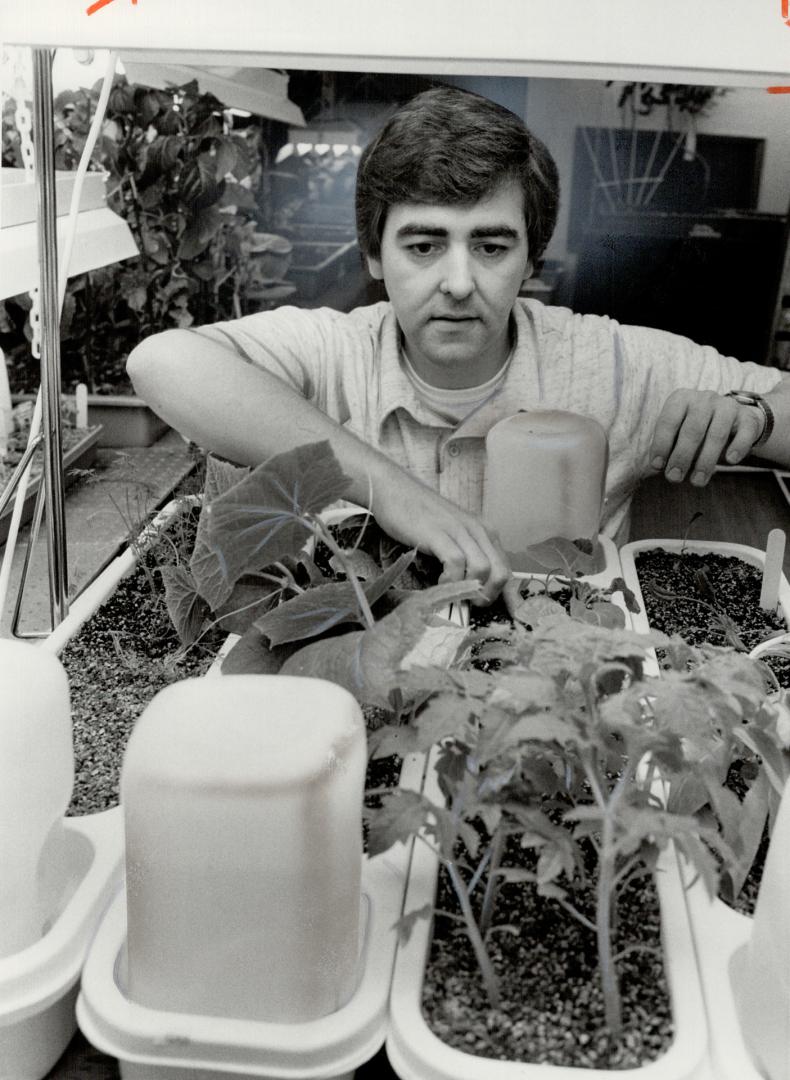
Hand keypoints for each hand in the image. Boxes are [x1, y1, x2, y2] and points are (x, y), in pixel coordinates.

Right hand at [370, 478, 509, 604]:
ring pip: (482, 569)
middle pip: (500, 572)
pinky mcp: (439, 533)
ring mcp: (459, 530)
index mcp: (484, 531)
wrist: (394, 489)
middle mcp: (478, 530)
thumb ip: (464, 553)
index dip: (500, 592)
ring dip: (468, 589)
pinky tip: (439, 581)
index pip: (505, 568)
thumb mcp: (451, 533)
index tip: (485, 604)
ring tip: (451, 592)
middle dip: (487, 595)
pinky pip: (456, 563)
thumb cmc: (419, 515)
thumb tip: (468, 586)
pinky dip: (450, 580)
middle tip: (468, 603)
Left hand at [647, 389, 763, 486]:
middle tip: (674, 478)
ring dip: (705, 461)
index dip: (661, 445)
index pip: (668, 421)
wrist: (734, 419)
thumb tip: (657, 467)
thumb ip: (668, 447)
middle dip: (682, 456)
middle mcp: (704, 398)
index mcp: (681, 399)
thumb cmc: (697, 430)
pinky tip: (730, 461)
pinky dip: (737, 447)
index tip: (657, 467)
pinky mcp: (748, 418)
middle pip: (692, 429)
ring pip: (717, 434)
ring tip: (697, 481)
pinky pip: (744, 433)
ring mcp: (727, 406)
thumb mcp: (678, 433)